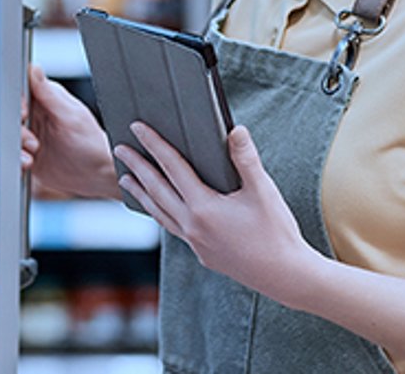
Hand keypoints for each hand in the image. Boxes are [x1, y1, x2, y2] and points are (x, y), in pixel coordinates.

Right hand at [17, 64, 120, 199]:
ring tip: (31, 156)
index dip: (16, 101)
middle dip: (13, 128)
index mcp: (45, 99)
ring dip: (13, 146)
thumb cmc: (91, 144)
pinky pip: (7, 154)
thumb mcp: (72, 117)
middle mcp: (34, 115)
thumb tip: (35, 69)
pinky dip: (13, 160)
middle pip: (5, 113)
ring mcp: (27, 135)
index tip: (23, 114)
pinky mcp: (23, 154)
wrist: (95, 176)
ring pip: (2, 134)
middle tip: (32, 141)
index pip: (19, 90)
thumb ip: (50, 95)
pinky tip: (27, 165)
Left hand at [115, 122, 317, 295]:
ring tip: (126, 179)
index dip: (154, 144)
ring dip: (141, 193)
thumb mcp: (263, 191)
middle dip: (137, 167)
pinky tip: (159, 209)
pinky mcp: (202, 253)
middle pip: (156, 190)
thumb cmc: (276, 233)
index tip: (137, 127)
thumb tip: (234, 130)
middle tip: (119, 148)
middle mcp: (192, 226)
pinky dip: (159, 213)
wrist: (285, 276)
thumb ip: (246, 159)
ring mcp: (195, 242)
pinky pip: (172, 228)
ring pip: (159, 212)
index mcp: (203, 207)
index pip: (172, 167)